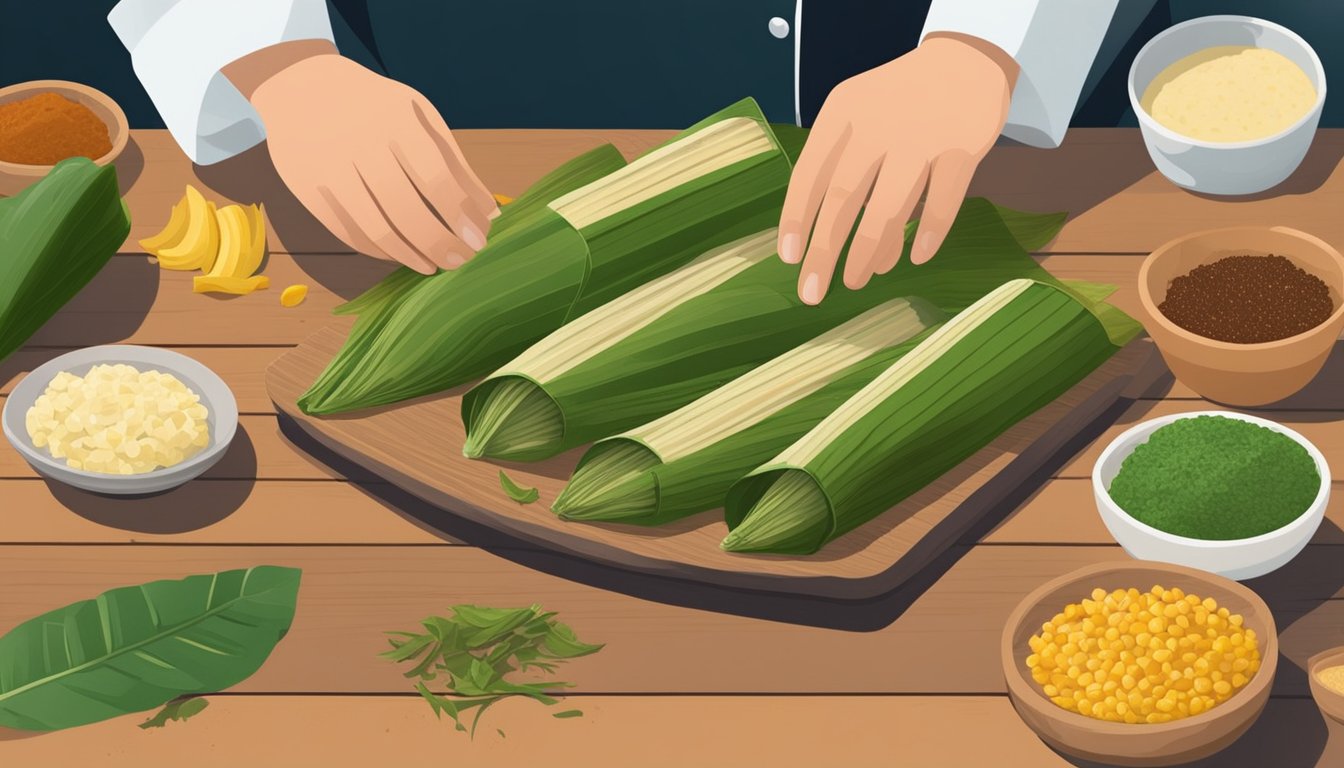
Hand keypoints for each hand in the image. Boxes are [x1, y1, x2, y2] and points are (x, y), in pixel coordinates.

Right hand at [225, 42, 497, 273]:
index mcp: (395, 120)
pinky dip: (383, 251)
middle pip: (406, 210)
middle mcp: (359, 144)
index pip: (435, 178)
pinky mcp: (308, 192)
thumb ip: (455, 165)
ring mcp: (329, 170)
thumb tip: (488, 214)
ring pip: (376, 230)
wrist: (303, 89)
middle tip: (462, 259)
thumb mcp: (420, 120)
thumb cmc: (378, 110)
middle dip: (440, 243)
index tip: (480, 240)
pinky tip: (405, 254)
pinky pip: (351, 234)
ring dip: (412, 256)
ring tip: (435, 265)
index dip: (460, 216)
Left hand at [778, 33, 1018, 303]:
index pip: (810, 173)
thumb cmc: (898, 104)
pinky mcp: (963, 148)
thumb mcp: (857, 117)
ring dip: (869, 251)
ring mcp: (922, 136)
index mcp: (842, 113)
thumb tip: (828, 242)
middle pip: (844, 198)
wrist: (963, 60)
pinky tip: (916, 258)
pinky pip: (942, 203)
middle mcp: (878, 124)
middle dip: (824, 251)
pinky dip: (928, 234)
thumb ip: (841, 170)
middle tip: (812, 292)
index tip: (789, 259)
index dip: (796, 219)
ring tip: (855, 281)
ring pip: (890, 207)